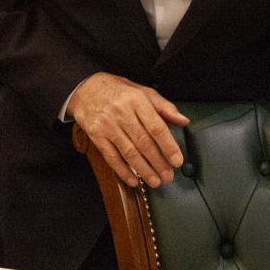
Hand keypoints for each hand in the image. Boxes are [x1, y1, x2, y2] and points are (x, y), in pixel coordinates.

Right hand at [69, 72, 189, 187]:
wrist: (86, 89)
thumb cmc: (118, 90)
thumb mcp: (143, 91)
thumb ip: (164, 107)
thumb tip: (183, 121)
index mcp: (136, 100)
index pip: (156, 127)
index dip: (168, 146)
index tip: (177, 160)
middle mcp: (121, 112)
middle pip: (143, 142)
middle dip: (158, 162)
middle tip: (168, 175)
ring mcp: (107, 125)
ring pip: (128, 152)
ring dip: (143, 169)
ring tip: (155, 181)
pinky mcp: (95, 135)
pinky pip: (111, 157)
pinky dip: (122, 171)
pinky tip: (133, 180)